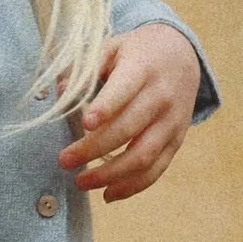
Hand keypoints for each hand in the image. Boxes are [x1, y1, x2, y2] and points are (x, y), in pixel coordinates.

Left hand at [57, 24, 200, 201]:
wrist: (182, 55)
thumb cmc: (137, 53)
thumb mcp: (112, 47)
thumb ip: (86, 68)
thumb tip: (60, 93)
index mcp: (142, 69)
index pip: (125, 89)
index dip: (106, 107)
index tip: (84, 123)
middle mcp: (161, 97)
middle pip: (129, 129)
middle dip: (94, 149)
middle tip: (63, 161)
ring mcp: (172, 122)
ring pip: (143, 156)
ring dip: (110, 175)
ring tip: (80, 183)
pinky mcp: (177, 140)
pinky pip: (157, 169)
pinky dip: (133, 186)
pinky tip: (108, 194)